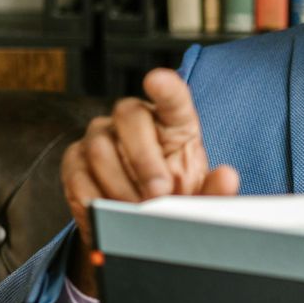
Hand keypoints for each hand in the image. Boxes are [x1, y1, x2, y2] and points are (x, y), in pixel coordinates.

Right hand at [61, 68, 239, 295]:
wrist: (139, 223)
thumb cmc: (172, 197)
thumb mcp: (197, 197)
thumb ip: (213, 190)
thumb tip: (228, 178)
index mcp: (172, 121)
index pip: (172, 96)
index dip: (165, 87)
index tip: (158, 79)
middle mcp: (133, 119)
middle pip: (129, 115)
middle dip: (144, 159)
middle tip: (158, 193)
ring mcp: (100, 136)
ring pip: (100, 149)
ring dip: (120, 186)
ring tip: (137, 213)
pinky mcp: (75, 161)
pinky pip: (78, 175)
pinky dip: (94, 199)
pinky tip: (109, 214)